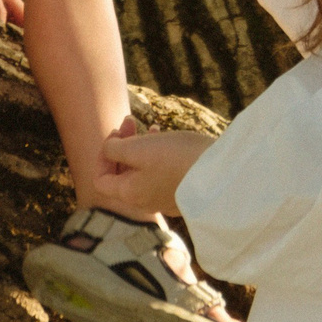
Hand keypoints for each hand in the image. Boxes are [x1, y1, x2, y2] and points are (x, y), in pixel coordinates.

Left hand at [96, 125, 214, 217]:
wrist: (220, 173)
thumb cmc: (175, 158)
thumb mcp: (139, 148)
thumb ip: (115, 149)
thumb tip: (108, 148)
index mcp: (129, 193)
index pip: (101, 179)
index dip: (103, 155)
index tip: (115, 134)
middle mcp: (144, 201)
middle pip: (122, 173)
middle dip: (123, 145)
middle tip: (131, 120)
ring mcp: (164, 199)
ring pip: (143, 171)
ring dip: (141, 147)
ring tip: (153, 127)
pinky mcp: (181, 192)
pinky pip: (162, 174)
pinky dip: (159, 156)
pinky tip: (170, 140)